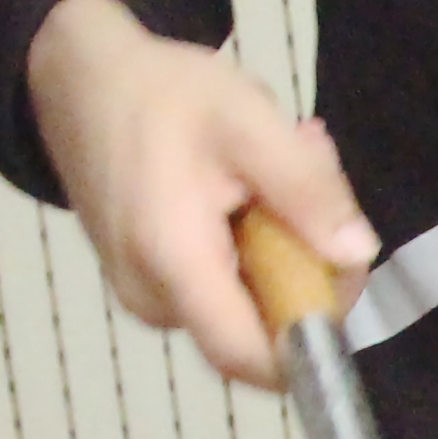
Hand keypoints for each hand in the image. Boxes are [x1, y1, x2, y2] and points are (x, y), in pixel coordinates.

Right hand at [27, 0, 375, 387]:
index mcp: (173, 264)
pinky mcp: (148, 284)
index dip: (309, 345)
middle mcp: (153, 300)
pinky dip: (254, 239)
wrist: (80, 81)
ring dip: (284, 237)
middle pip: (262, 322)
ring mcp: (146, 297)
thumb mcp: (248, 121)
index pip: (248, 357)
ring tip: (284, 155)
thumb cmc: (158, 93)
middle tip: (314, 166)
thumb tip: (357, 253)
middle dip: (307, 256)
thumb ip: (305, 189)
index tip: (343, 275)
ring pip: (248, 298)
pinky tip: (252, 177)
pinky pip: (222, 283)